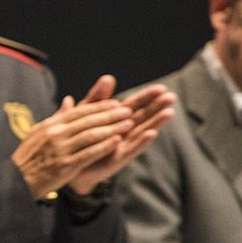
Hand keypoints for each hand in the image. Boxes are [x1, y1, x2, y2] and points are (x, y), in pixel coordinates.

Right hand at [12, 83, 133, 198]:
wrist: (17, 181)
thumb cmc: (30, 157)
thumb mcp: (39, 133)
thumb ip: (57, 117)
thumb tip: (69, 101)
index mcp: (51, 125)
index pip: (79, 111)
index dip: (100, 106)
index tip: (116, 103)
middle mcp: (56, 134)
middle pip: (88, 121)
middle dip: (111, 115)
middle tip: (128, 111)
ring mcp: (61, 149)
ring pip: (91, 135)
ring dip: (112, 128)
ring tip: (129, 124)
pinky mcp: (66, 165)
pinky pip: (89, 153)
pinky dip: (104, 146)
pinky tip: (117, 142)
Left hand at [63, 79, 175, 193]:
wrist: (70, 164)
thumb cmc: (80, 137)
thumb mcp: (86, 113)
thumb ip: (98, 97)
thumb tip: (108, 77)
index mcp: (117, 118)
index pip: (135, 104)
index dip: (147, 96)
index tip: (161, 88)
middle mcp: (124, 131)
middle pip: (144, 116)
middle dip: (157, 107)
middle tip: (171, 97)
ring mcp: (123, 145)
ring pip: (142, 131)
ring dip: (156, 122)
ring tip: (169, 113)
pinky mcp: (118, 158)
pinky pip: (131, 149)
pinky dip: (142, 141)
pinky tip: (152, 133)